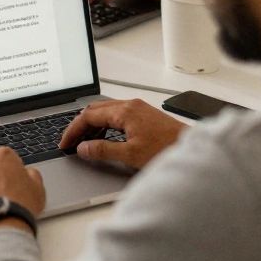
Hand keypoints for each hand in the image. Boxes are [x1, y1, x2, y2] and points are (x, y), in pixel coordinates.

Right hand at [58, 99, 187, 169]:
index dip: (73, 131)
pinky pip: (116, 116)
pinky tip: (104, 139)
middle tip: (71, 143)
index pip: (88, 116)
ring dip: (92, 126)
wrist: (194, 150)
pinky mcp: (144, 116)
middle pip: (94, 111)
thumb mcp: (130, 154)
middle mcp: (130, 105)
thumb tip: (83, 148)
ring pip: (105, 112)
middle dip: (79, 126)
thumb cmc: (168, 150)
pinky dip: (104, 126)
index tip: (65, 144)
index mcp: (125, 111)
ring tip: (85, 143)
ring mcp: (138, 109)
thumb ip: (103, 150)